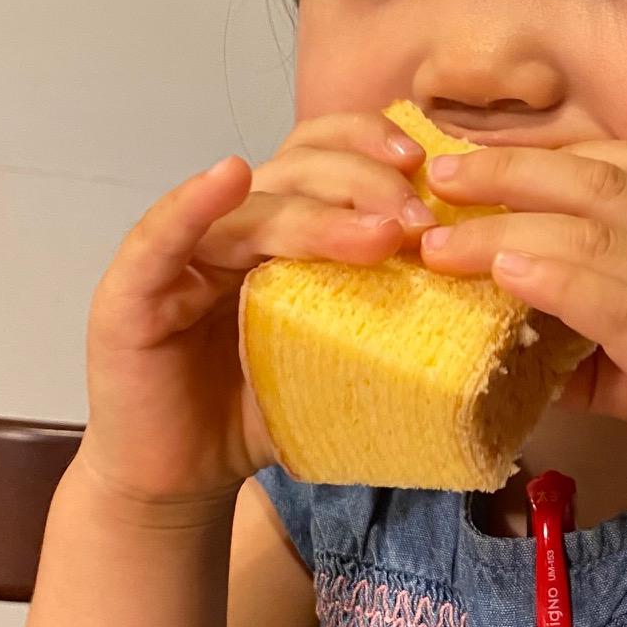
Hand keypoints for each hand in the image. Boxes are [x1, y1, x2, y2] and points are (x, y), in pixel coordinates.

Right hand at [80, 111, 441, 510]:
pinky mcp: (130, 295)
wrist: (181, 482)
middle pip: (295, 170)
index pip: (323, 155)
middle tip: (417, 222)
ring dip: (317, 213)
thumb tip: (496, 308)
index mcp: (278, 229)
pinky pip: (160, 239)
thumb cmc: (260, 414)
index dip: (371, 144)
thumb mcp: (339, 360)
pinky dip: (192, 205)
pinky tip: (227, 179)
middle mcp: (229, 228)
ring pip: (251, 209)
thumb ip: (390, 323)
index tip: (427, 164)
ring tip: (377, 234)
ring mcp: (179, 257)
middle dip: (363, 184)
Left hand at [415, 139, 626, 573]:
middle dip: (512, 169)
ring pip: (604, 234)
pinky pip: (623, 307)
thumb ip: (594, 341)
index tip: (474, 156)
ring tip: (440, 238)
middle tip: (438, 176)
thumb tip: (511, 335)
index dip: (546, 150)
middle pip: (604, 181)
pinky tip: (508, 274)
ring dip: (509, 226)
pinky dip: (560, 280)